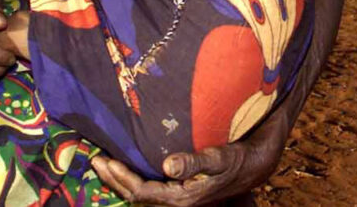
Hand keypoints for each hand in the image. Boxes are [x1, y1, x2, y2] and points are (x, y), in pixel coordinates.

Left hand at [90, 108, 288, 205]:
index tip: (104, 160)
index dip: (120, 178)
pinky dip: (138, 175)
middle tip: (95, 160)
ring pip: (143, 192)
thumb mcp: (222, 158)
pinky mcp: (184, 186)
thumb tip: (167, 164)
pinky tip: (133, 165)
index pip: (141, 192)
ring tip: (107, 163)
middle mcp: (179, 199)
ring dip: (123, 178)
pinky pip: (153, 185)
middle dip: (115, 179)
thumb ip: (195, 163)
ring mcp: (181, 194)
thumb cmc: (242, 157)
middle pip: (137, 194)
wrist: (262, 163)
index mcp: (183, 197)